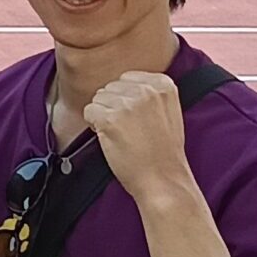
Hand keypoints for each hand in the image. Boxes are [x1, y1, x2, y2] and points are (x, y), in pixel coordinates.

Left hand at [84, 70, 194, 201]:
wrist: (163, 178)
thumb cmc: (163, 150)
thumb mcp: (168, 111)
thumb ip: (150, 93)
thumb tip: (125, 84)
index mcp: (163, 84)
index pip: (126, 78)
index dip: (124, 98)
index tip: (135, 116)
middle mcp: (146, 90)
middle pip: (110, 88)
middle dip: (112, 106)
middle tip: (126, 128)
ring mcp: (128, 103)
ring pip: (98, 99)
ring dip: (102, 115)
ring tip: (120, 133)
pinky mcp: (110, 118)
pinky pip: (88, 111)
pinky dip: (93, 124)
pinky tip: (109, 137)